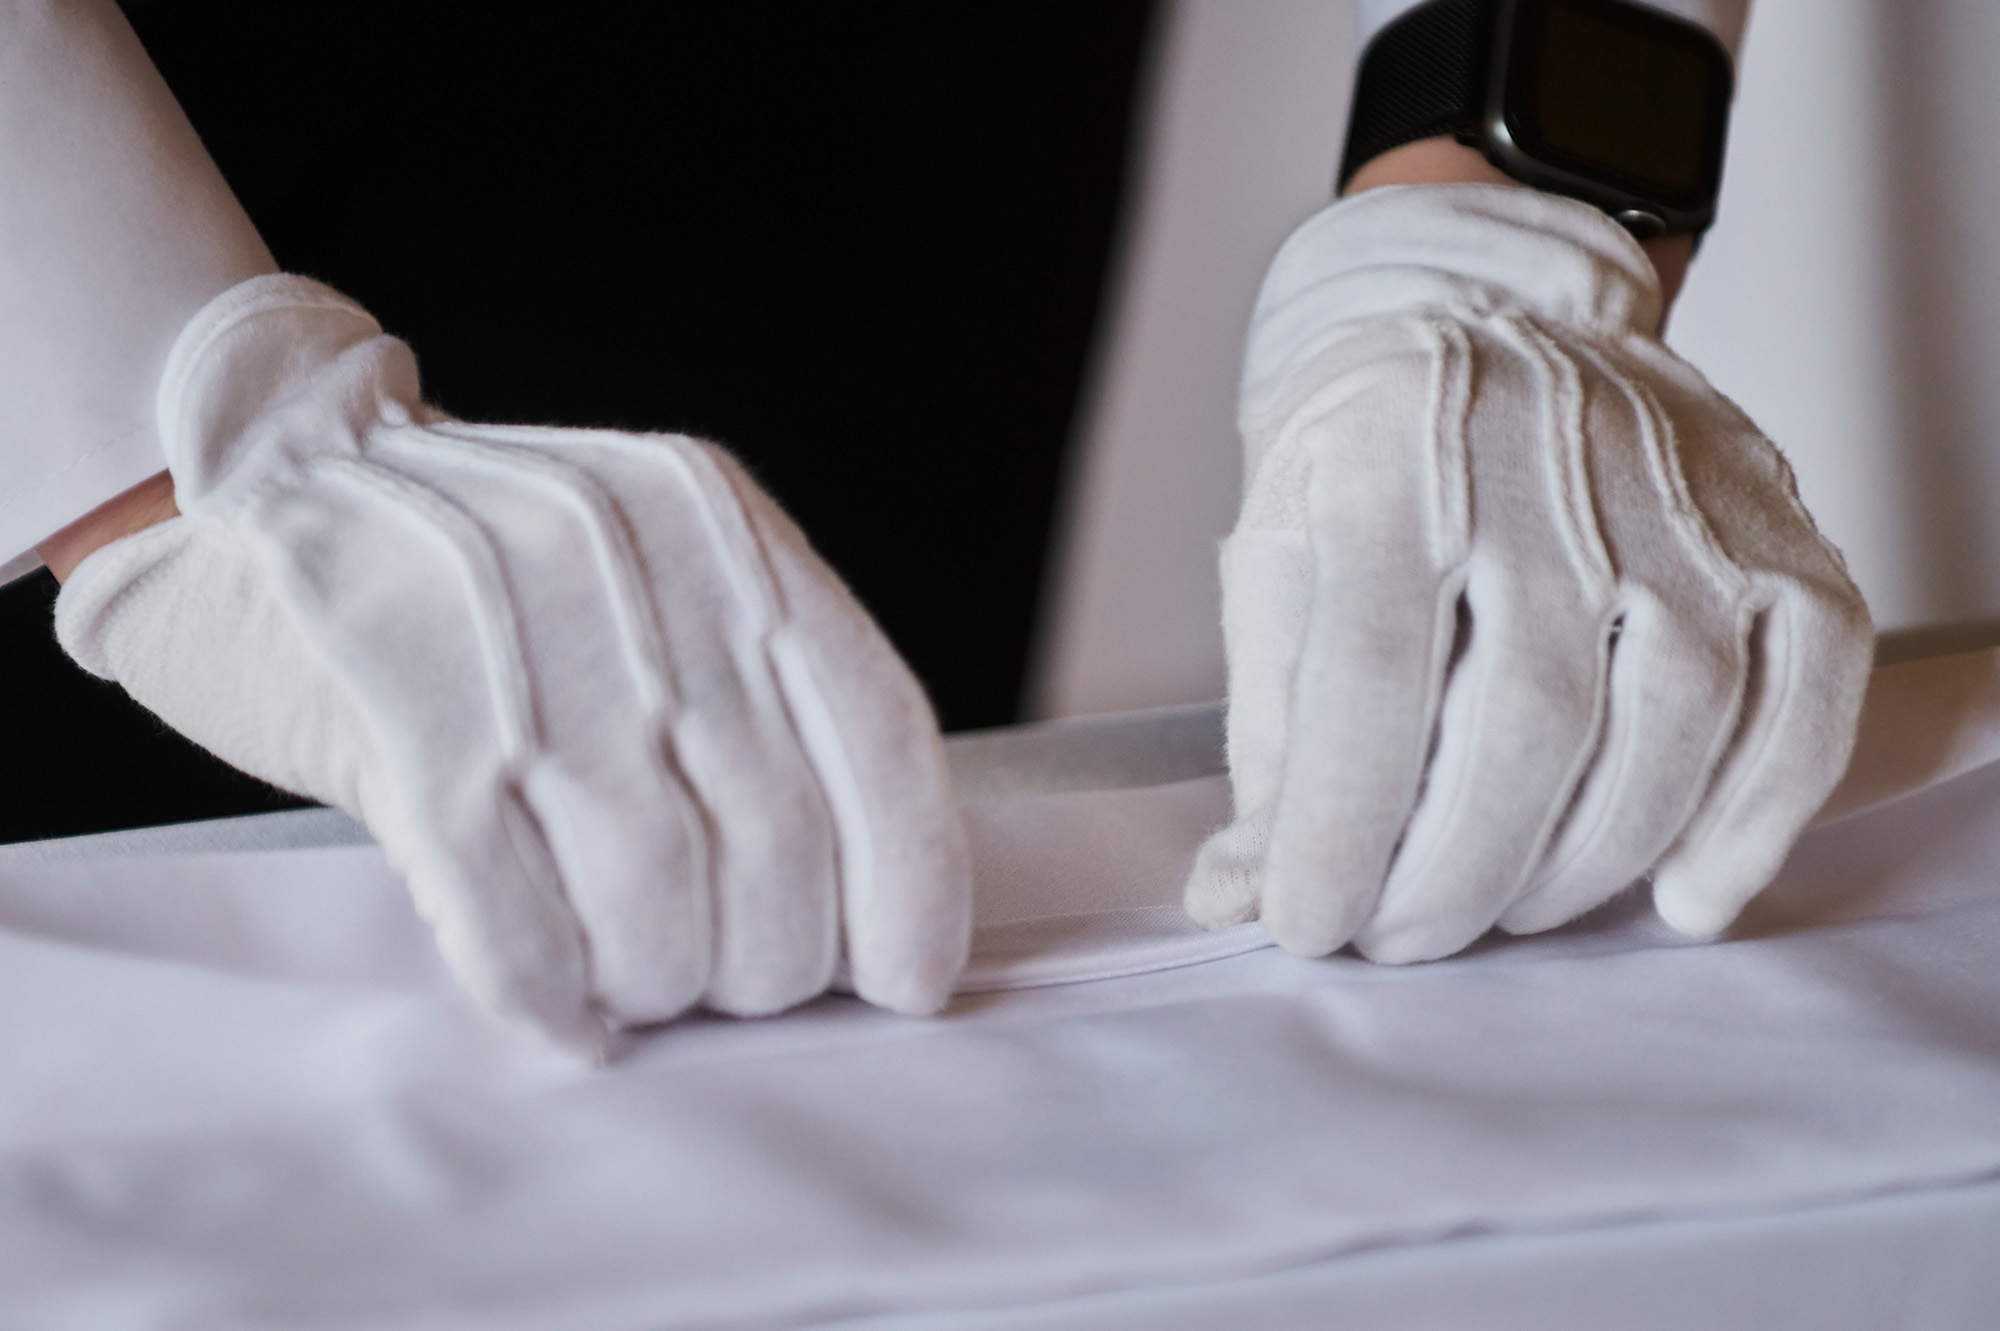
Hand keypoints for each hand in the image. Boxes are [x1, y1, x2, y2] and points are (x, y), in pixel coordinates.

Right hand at [56, 275, 970, 1053]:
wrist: (264, 475)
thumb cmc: (494, 573)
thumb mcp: (656, 572)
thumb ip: (754, 694)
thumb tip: (863, 906)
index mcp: (728, 530)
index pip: (875, 726)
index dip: (911, 877)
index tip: (908, 980)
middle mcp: (641, 571)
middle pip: (776, 831)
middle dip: (774, 956)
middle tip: (738, 984)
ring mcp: (518, 639)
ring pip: (653, 887)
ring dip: (662, 978)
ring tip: (645, 984)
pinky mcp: (398, 711)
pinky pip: (509, 910)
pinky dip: (549, 989)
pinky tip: (566, 1012)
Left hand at [1186, 184, 1870, 961]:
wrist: (1484, 308)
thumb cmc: (1368, 455)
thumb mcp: (1278, 562)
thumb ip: (1271, 736)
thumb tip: (1237, 900)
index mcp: (1391, 465)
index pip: (1371, 679)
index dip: (1343, 828)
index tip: (1311, 922)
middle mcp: (1547, 469)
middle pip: (1528, 720)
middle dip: (1456, 873)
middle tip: (1403, 939)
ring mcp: (1682, 498)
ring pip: (1670, 720)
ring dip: (1584, 863)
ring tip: (1505, 911)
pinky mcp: (1777, 529)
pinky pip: (1807, 691)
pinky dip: (1755, 816)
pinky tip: (1684, 895)